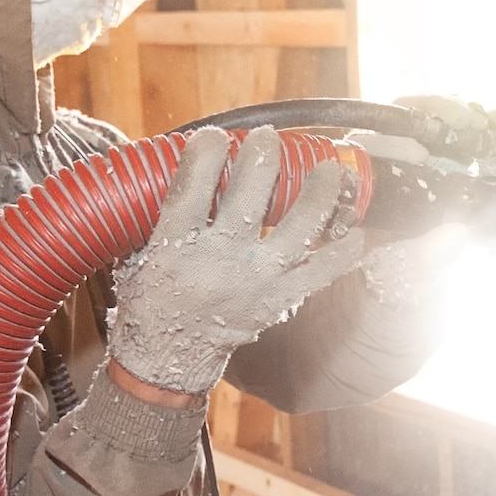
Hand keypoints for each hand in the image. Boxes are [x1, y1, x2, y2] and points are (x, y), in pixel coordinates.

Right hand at [108, 128, 365, 395]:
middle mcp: (219, 264)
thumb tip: (182, 162)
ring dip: (319, 194)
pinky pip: (323, 271)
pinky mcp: (281, 299)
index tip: (214, 135)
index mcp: (174, 249)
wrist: (169, 360)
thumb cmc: (152, 299)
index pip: (192, 189)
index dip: (206, 154)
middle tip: (268, 140)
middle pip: (249, 199)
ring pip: (299, 229)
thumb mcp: (137, 253)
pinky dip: (344, 250)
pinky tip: (358, 229)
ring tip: (330, 170)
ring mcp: (257, 282)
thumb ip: (159, 212)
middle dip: (262, 159)